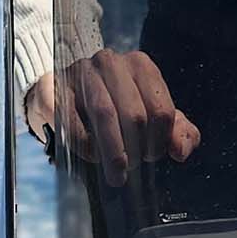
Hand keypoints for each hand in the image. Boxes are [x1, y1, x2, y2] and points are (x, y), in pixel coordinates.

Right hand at [25, 52, 199, 185]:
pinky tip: (92, 156)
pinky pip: (72, 120)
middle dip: (136, 149)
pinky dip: (85, 144)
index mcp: (140, 66)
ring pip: (105, 115)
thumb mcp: (151, 114)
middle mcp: (111, 62)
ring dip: (113, 151)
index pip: (162, 110)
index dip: (159, 141)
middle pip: (135, 114)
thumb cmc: (115, 106)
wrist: (64, 95)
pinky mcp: (54, 87)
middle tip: (132, 168)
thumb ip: (176, 130)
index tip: (152, 156)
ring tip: (117, 175)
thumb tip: (182, 151)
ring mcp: (81, 72)